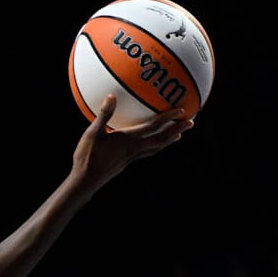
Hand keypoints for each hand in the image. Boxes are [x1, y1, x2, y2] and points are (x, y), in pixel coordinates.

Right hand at [71, 94, 193, 189]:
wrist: (85, 180)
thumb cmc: (87, 156)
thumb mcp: (92, 133)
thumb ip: (104, 114)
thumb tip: (112, 96)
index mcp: (128, 140)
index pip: (153, 127)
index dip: (168, 118)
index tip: (182, 111)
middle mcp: (134, 149)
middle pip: (161, 139)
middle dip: (177, 130)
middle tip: (191, 122)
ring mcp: (132, 157)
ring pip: (156, 148)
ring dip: (169, 140)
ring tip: (179, 135)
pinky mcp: (127, 162)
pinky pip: (147, 152)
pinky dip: (156, 147)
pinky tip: (154, 145)